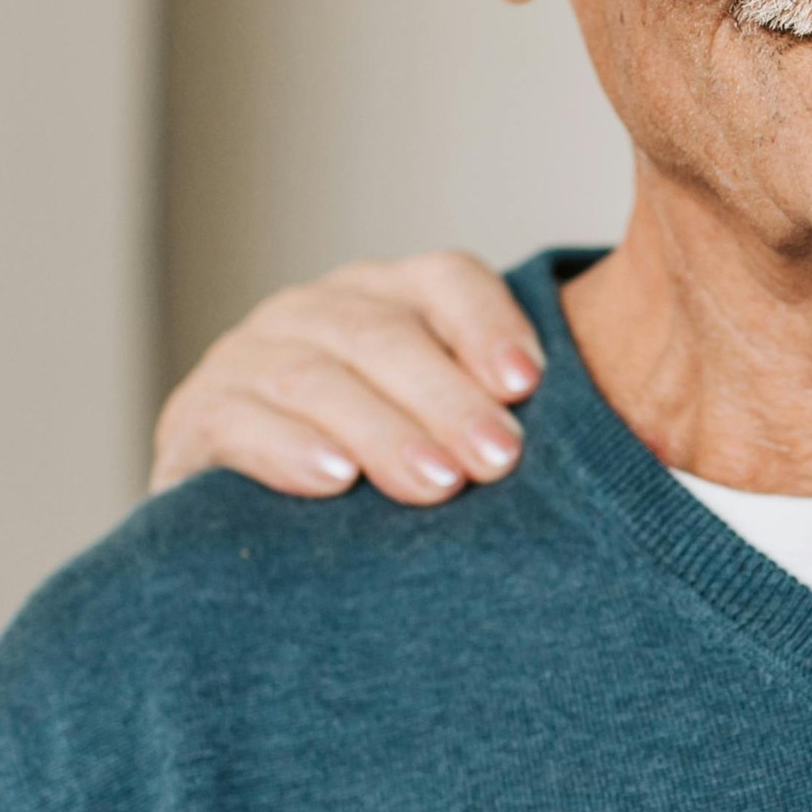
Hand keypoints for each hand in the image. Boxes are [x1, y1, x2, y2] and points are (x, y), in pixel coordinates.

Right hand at [150, 251, 542, 505]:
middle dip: (449, 399)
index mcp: (389, 296)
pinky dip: (289, 448)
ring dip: (383, 431)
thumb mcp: (445, 435)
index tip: (529, 385)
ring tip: (436, 484)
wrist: (255, 532)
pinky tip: (334, 479)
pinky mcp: (196, 416)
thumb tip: (614, 445)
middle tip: (499, 460)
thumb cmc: (387, 476)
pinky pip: (241, 420)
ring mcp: (249, 356)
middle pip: (385, 333)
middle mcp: (318, 311)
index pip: (446, 279)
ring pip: (317, 376)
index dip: (489, 324)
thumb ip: (502, 418)